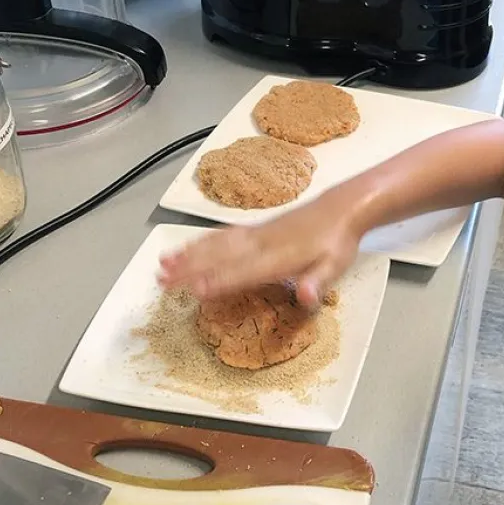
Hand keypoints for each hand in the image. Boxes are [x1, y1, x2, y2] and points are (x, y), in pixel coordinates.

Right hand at [158, 188, 361, 304]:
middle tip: (162, 279)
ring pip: (216, 244)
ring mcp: (255, 233)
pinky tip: (187, 248)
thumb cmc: (338, 243)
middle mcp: (261, 243)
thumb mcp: (335, 266)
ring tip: (163, 263)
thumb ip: (318, 282)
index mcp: (280, 257)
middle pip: (220, 257)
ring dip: (188, 254)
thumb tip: (306, 296)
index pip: (244, 271)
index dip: (220, 281)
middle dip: (190, 268)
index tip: (195, 290)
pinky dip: (201, 241)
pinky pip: (222, 235)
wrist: (341, 207)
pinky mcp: (254, 228)